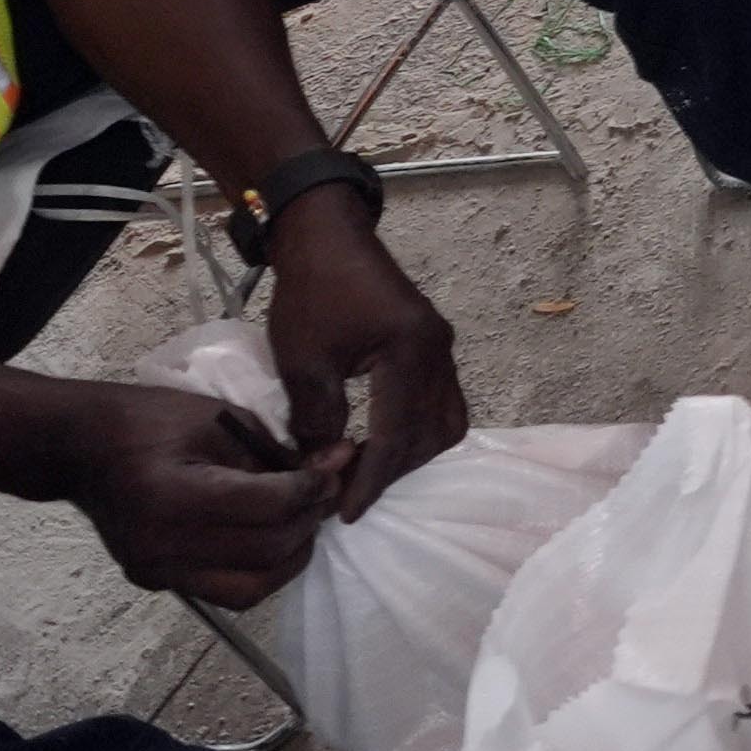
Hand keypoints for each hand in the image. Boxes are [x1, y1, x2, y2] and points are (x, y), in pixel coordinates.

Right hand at [48, 377, 332, 607]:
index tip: (334, 468)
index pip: (265, 509)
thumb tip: (336, 464)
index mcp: (170, 498)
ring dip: (290, 557)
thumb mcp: (216, 418)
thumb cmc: (145, 419)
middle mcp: (160, 548)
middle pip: (264, 553)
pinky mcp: (156, 582)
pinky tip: (271, 536)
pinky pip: (225, 591)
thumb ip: (275, 449)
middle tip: (325, 492)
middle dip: (308, 522)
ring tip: (302, 519)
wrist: (78, 448)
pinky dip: (260, 569)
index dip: (311, 490)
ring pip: (250, 589)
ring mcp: (155, 572)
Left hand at [260, 193, 467, 516]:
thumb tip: (324, 469)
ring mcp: (441, 347)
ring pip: (446, 421)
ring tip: (368, 468)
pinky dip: (416, 429)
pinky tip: (382, 438)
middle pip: (433, 434)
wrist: (327, 237)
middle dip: (395, 470)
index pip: (399, 435)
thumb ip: (317, 420)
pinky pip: (440, 401)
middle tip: (350, 490)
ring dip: (411, 452)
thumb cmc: (313, 293)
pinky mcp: (432, 344)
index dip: (372, 480)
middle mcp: (439, 352)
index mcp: (411, 353)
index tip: (345, 513)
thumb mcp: (304, 360)